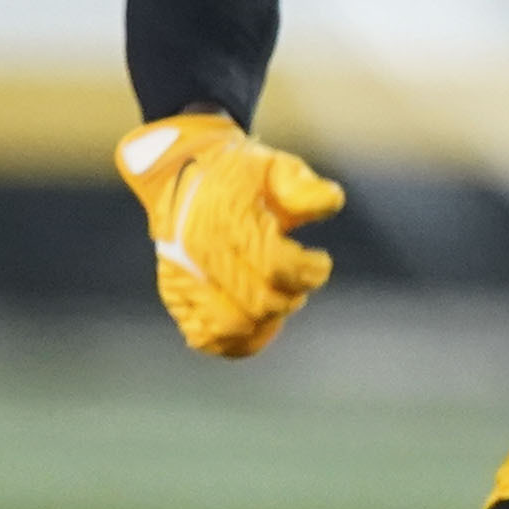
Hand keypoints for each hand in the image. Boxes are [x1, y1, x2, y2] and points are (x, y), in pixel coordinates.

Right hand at [117, 112, 343, 358]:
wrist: (183, 175)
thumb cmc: (240, 175)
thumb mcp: (275, 167)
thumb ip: (303, 187)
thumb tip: (332, 202)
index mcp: (227, 219)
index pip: (277, 266)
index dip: (310, 272)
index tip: (320, 261)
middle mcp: (201, 251)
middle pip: (259, 302)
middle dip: (292, 296)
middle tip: (299, 280)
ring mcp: (184, 277)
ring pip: (232, 328)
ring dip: (266, 321)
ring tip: (278, 299)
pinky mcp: (176, 296)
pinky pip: (205, 338)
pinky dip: (235, 341)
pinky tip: (256, 323)